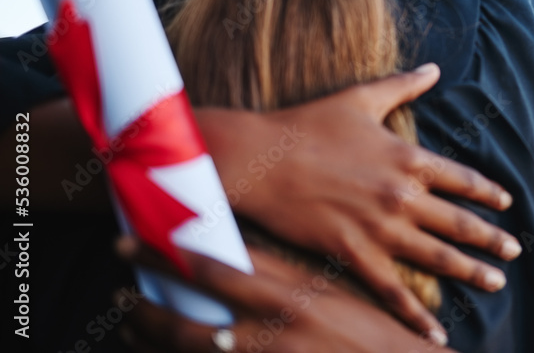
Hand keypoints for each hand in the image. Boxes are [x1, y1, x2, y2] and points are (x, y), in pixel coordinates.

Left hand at [116, 236, 455, 352]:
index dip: (175, 253)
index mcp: (291, 290)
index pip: (221, 265)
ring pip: (192, 349)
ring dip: (154, 336)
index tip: (142, 238)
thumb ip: (286, 273)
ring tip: (127, 326)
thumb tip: (244, 251)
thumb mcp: (332, 290)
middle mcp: (273, 324)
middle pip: (194, 311)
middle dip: (148, 296)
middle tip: (117, 286)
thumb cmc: (370, 329)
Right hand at [196, 63, 520, 339]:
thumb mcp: (362, 97)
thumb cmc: (310, 124)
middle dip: (492, 240)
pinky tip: (436, 332)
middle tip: (514, 253)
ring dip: (471, 272)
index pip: (464, 180)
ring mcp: (381, 229)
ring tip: (497, 283)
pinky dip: (416, 314)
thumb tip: (434, 68)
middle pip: (461, 223)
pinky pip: (393, 290)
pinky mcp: (354, 254)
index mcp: (409, 158)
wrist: (262, 159)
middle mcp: (403, 197)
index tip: (507, 204)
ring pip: (438, 258)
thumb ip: (404, 84)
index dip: (490, 193)